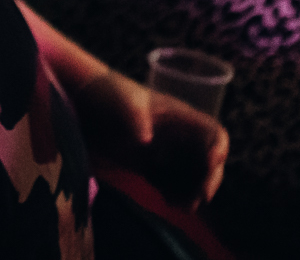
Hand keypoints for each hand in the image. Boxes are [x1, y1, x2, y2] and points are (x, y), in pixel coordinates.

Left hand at [74, 66, 227, 209]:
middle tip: (200, 197)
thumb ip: (135, 117)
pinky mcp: (147, 165)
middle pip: (208, 159)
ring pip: (191, 175)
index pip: (212, 132)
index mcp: (179, 116)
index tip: (210, 164)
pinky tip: (169, 202)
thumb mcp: (122, 101)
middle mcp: (177, 135)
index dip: (218, 149)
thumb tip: (145, 141)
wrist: (81, 101)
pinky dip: (175, 194)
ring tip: (182, 206)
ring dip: (193, 191)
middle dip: (209, 179)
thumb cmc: (107, 93)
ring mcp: (163, 151)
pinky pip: (170, 184)